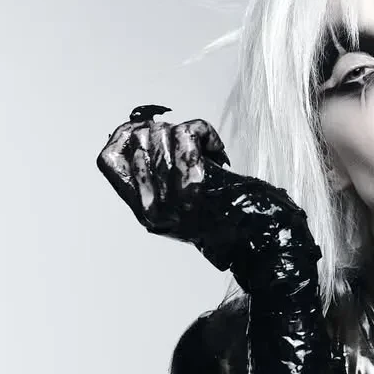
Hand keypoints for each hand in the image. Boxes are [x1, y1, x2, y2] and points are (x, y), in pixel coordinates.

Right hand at [96, 106, 317, 277]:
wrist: (265, 243)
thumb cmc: (234, 219)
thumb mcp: (186, 202)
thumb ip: (161, 177)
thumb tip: (146, 132)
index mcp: (146, 210)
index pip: (108, 160)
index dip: (123, 135)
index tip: (146, 130)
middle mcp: (154, 207)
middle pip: (137, 140)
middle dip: (166, 131)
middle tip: (189, 145)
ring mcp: (173, 198)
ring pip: (161, 134)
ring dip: (186, 133)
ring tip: (204, 150)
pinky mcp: (197, 185)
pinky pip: (186, 134)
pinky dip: (204, 133)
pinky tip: (217, 150)